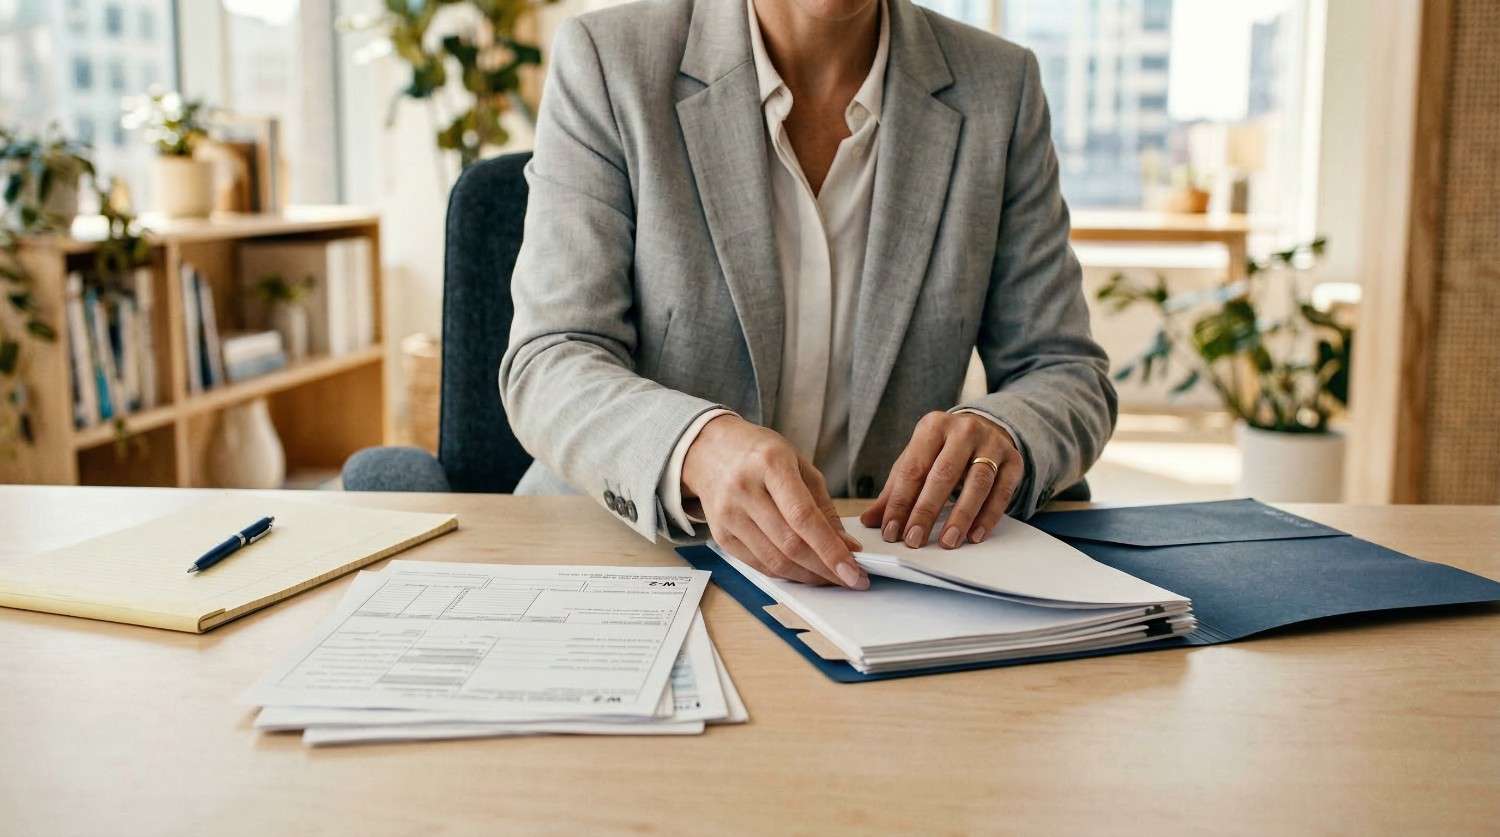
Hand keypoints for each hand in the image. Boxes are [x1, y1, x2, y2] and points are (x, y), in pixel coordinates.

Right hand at [683, 414, 867, 588]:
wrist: (711, 451)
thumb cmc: (760, 455)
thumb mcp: (798, 464)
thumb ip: (823, 505)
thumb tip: (846, 546)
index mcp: (770, 464)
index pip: (803, 516)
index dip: (831, 549)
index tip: (853, 570)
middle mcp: (745, 489)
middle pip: (790, 544)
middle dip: (825, 568)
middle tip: (850, 578)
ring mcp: (729, 515)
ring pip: (775, 560)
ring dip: (808, 576)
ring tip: (830, 577)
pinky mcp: (721, 536)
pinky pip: (759, 565)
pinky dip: (786, 573)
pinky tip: (804, 572)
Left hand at [859, 411, 1023, 549]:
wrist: (987, 428)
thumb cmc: (943, 451)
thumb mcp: (917, 461)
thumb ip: (894, 490)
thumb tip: (870, 520)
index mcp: (933, 426)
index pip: (913, 468)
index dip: (900, 502)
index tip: (891, 531)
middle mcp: (964, 430)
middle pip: (943, 475)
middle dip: (927, 511)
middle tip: (914, 540)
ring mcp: (992, 444)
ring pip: (977, 483)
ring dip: (961, 516)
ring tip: (947, 542)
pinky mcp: (1014, 461)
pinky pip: (1001, 492)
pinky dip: (988, 516)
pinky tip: (974, 536)